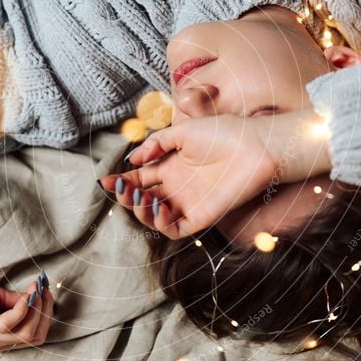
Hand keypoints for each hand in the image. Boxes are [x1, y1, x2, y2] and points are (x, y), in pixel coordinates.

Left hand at [0, 258, 54, 352]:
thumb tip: (39, 297)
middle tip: (45, 288)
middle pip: (33, 337)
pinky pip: (8, 323)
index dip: (46, 315)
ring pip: (25, 333)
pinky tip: (26, 292)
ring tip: (37, 288)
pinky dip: (23, 307)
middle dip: (46, 312)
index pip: (34, 338)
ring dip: (37, 308)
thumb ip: (15, 301)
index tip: (47, 292)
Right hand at [98, 110, 329, 238]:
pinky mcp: (202, 216)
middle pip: (142, 199)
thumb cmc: (224, 132)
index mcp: (172, 167)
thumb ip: (156, 144)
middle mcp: (178, 187)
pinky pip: (175, 229)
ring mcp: (189, 203)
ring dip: (140, 211)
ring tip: (140, 197)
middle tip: (123, 188)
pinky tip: (159, 207)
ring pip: (154, 218)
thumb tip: (132, 159)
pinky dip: (161, 223)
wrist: (255, 144)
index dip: (121, 181)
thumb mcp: (183, 131)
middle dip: (126, 196)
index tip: (105, 180)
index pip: (140, 178)